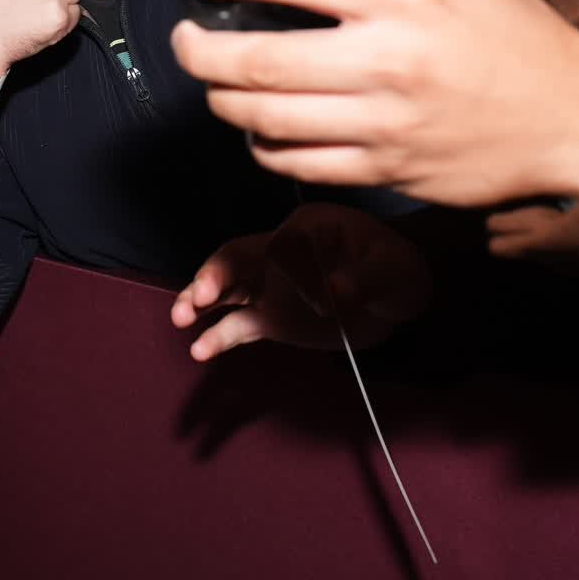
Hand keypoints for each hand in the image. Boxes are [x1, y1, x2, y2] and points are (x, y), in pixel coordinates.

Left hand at [170, 0, 578, 203]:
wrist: (575, 120)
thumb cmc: (514, 39)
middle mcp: (384, 62)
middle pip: (255, 62)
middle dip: (198, 51)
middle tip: (186, 38)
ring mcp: (382, 124)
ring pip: (264, 121)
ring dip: (222, 102)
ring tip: (216, 84)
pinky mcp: (386, 171)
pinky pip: (297, 164)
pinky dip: (264, 146)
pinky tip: (261, 129)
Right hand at [171, 202, 431, 359]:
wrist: (397, 296)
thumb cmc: (395, 268)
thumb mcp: (388, 270)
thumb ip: (359, 279)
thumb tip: (333, 291)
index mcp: (305, 230)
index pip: (278, 244)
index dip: (281, 271)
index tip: (308, 300)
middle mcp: (279, 253)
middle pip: (235, 258)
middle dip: (212, 275)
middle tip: (196, 299)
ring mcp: (271, 287)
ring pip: (227, 289)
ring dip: (200, 299)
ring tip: (181, 317)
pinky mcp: (271, 317)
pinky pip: (239, 325)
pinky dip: (219, 336)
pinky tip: (202, 349)